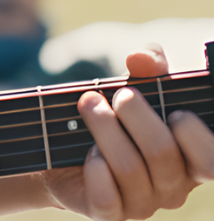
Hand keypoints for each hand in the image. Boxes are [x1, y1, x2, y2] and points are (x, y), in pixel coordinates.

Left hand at [44, 46, 213, 219]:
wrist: (65, 140)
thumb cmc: (114, 110)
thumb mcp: (136, 81)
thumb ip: (150, 64)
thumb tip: (141, 59)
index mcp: (190, 159)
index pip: (212, 161)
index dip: (197, 136)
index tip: (175, 112)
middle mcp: (172, 187)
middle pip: (163, 153)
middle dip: (136, 114)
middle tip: (119, 95)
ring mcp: (142, 204)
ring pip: (130, 168)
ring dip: (104, 126)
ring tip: (89, 104)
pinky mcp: (108, 213)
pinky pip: (106, 196)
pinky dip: (94, 167)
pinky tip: (88, 150)